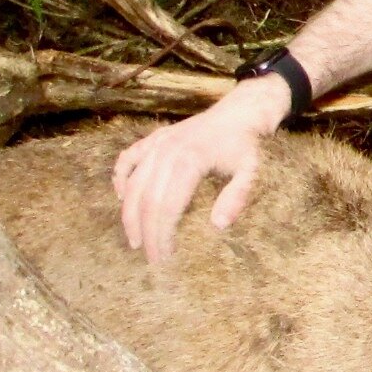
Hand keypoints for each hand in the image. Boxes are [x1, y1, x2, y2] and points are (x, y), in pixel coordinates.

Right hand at [114, 76, 290, 263]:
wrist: (239, 112)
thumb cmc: (246, 145)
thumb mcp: (251, 170)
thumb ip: (237, 197)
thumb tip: (218, 226)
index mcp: (189, 161)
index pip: (166, 207)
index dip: (162, 235)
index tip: (165, 257)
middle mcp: (166, 152)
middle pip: (147, 200)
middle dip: (147, 233)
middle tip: (152, 259)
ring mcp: (157, 144)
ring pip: (133, 184)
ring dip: (130, 215)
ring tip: (135, 241)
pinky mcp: (153, 139)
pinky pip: (127, 159)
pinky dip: (120, 177)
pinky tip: (121, 197)